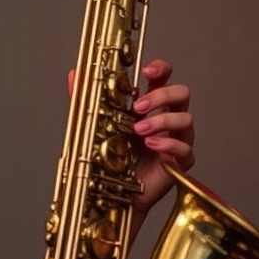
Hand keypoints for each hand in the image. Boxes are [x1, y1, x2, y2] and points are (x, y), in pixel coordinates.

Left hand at [67, 58, 194, 213]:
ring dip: (161, 121)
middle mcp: (168, 117)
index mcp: (152, 104)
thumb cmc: (114, 154)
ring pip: (185, 118)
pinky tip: (150, 146)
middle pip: (181, 92)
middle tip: (138, 107)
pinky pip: (185, 148)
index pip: (164, 77)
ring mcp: (177, 138)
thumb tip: (73, 74)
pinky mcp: (180, 160)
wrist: (118, 190)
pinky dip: (168, 144)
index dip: (161, 68)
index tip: (146, 70)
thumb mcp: (98, 123)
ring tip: (139, 131)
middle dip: (161, 95)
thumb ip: (87, 98)